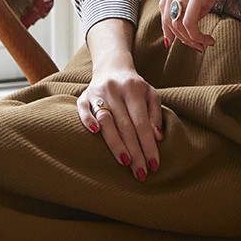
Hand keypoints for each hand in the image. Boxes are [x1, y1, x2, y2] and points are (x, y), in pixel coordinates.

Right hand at [76, 24, 163, 182]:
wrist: (112, 67)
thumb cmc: (135, 87)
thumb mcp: (151, 94)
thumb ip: (155, 114)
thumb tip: (157, 138)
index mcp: (134, 89)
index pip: (142, 123)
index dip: (148, 145)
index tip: (154, 165)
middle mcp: (115, 90)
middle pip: (125, 125)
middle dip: (135, 152)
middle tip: (141, 173)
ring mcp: (98, 92)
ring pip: (106, 120)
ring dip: (115, 143)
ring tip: (125, 162)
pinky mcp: (83, 96)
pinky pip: (82, 108)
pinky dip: (88, 120)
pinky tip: (95, 133)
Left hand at [160, 0, 240, 50]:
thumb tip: (196, 17)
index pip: (164, 4)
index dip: (167, 24)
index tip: (175, 38)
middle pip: (166, 15)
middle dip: (176, 36)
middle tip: (192, 46)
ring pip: (176, 22)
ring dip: (189, 39)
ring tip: (203, 44)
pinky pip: (189, 22)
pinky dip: (196, 35)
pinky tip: (207, 39)